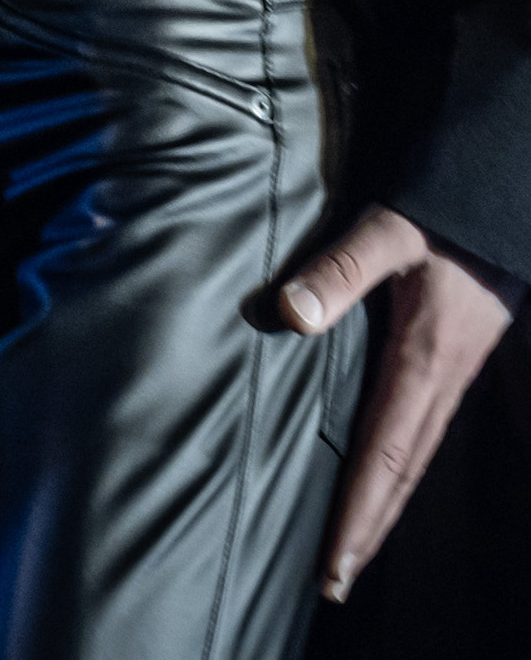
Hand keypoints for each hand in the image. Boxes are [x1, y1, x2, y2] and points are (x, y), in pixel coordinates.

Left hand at [279, 204, 522, 604]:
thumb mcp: (387, 231)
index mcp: (422, 363)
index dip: (359, 512)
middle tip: (334, 583)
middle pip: (402, 476)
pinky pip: (420, 434)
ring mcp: (449, 376)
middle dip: (369, 531)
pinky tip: (383, 481)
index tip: (335, 562)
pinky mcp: (448, 362)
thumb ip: (339, 269)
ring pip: (415, 460)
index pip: (386, 457)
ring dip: (384, 508)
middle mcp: (439, 382)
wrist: (497, 202)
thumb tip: (289, 313)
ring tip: (352, 551)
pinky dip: (398, 471)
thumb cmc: (442, 214)